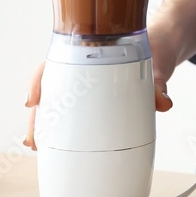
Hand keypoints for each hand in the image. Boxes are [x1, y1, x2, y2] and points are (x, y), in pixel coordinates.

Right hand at [22, 56, 172, 151]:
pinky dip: (61, 129)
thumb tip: (163, 103)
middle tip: (33, 138)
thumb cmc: (154, 51)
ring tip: (36, 146)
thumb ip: (160, 83)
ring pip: (55, 101)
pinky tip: (54, 145)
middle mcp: (82, 67)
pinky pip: (72, 112)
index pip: (55, 61)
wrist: (162, 50)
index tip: (32, 100)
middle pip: (49, 88)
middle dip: (37, 114)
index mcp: (91, 51)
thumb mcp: (158, 66)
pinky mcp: (94, 99)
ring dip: (43, 124)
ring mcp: (86, 84)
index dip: (39, 80)